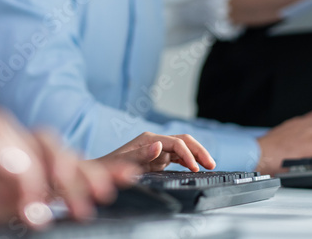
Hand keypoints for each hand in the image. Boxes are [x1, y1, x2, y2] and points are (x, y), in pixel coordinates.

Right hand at [0, 103, 127, 234]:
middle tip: (91, 200)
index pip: (23, 140)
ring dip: (39, 173)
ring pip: (10, 133)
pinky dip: (10, 164)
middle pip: (25, 132)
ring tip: (50, 209)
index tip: (88, 195)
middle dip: (64, 166)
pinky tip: (26, 192)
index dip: (59, 167)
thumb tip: (42, 199)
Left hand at [96, 131, 216, 172]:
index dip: (188, 154)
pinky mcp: (158, 157)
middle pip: (183, 140)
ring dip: (196, 155)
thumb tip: (160, 145)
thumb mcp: (124, 163)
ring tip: (210, 165)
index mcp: (149, 139)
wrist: (100, 173)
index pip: (176, 143)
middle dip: (198, 150)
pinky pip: (177, 157)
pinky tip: (196, 167)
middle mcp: (155, 141)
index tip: (196, 168)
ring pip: (183, 148)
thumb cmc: (110, 168)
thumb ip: (142, 155)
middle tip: (211, 164)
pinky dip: (188, 161)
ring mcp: (157, 148)